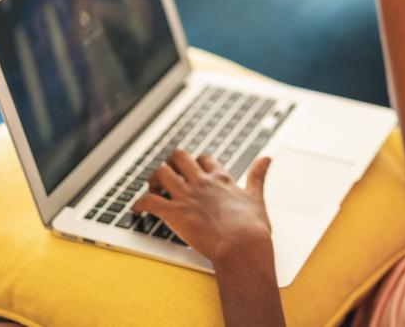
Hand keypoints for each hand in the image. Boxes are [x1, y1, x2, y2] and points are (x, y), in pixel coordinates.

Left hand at [132, 149, 273, 264]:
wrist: (242, 247)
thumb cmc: (251, 228)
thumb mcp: (257, 197)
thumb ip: (258, 176)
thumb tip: (267, 158)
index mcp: (220, 179)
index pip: (204, 159)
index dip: (196, 163)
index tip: (193, 170)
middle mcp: (201, 182)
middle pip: (179, 157)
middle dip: (171, 163)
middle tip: (168, 177)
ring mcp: (186, 196)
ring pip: (160, 172)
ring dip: (153, 179)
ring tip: (153, 189)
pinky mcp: (174, 213)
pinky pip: (148, 200)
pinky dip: (139, 204)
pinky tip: (137, 210)